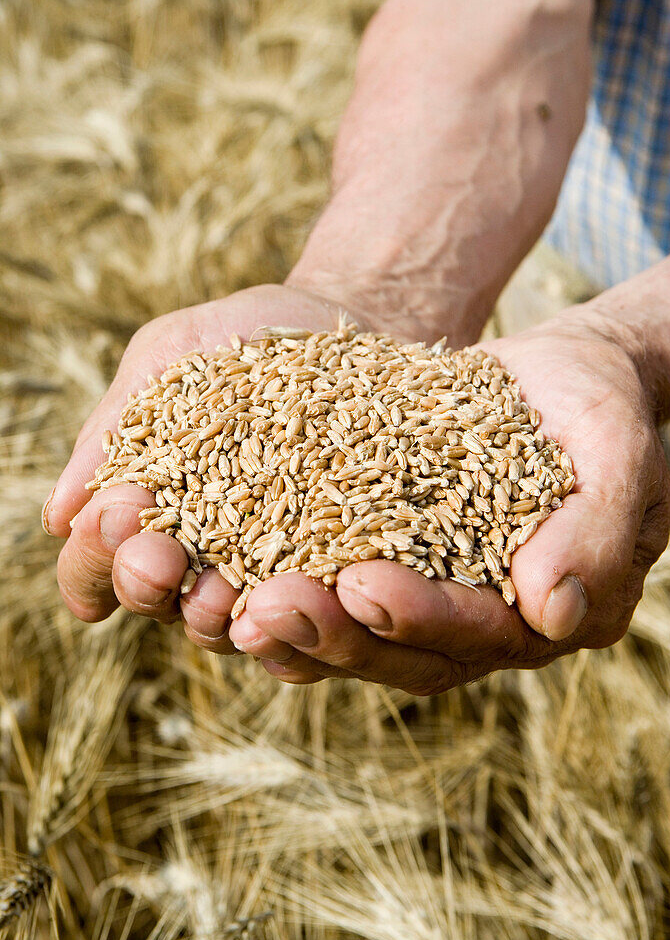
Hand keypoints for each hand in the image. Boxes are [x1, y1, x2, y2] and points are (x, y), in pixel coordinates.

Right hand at [43, 284, 357, 652]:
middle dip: (145, 582)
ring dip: (212, 614)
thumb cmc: (240, 335)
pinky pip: (317, 607)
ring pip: (226, 623)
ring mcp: (266, 569)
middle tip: (156, 558)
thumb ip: (118, 423)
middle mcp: (197, 555)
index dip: (94, 553)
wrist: (341, 316)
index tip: (119, 513)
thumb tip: (59, 516)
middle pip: (153, 599)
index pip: (93, 563)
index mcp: (144, 513)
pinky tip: (305, 597)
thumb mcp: (172, 354)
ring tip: (218, 591)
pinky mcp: (336, 566)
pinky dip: (306, 611)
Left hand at [228, 310, 669, 692]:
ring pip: (357, 635)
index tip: (361, 583)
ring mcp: (434, 598)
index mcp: (552, 615)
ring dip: (293, 625)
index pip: (480, 634)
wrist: (565, 377)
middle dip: (333, 634)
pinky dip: (281, 581)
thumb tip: (554, 613)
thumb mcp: (618, 453)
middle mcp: (488, 625)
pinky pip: (331, 591)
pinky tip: (226, 570)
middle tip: (265, 606)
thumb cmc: (600, 406)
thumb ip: (597, 535)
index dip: (419, 616)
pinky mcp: (390, 561)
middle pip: (403, 652)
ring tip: (226, 603)